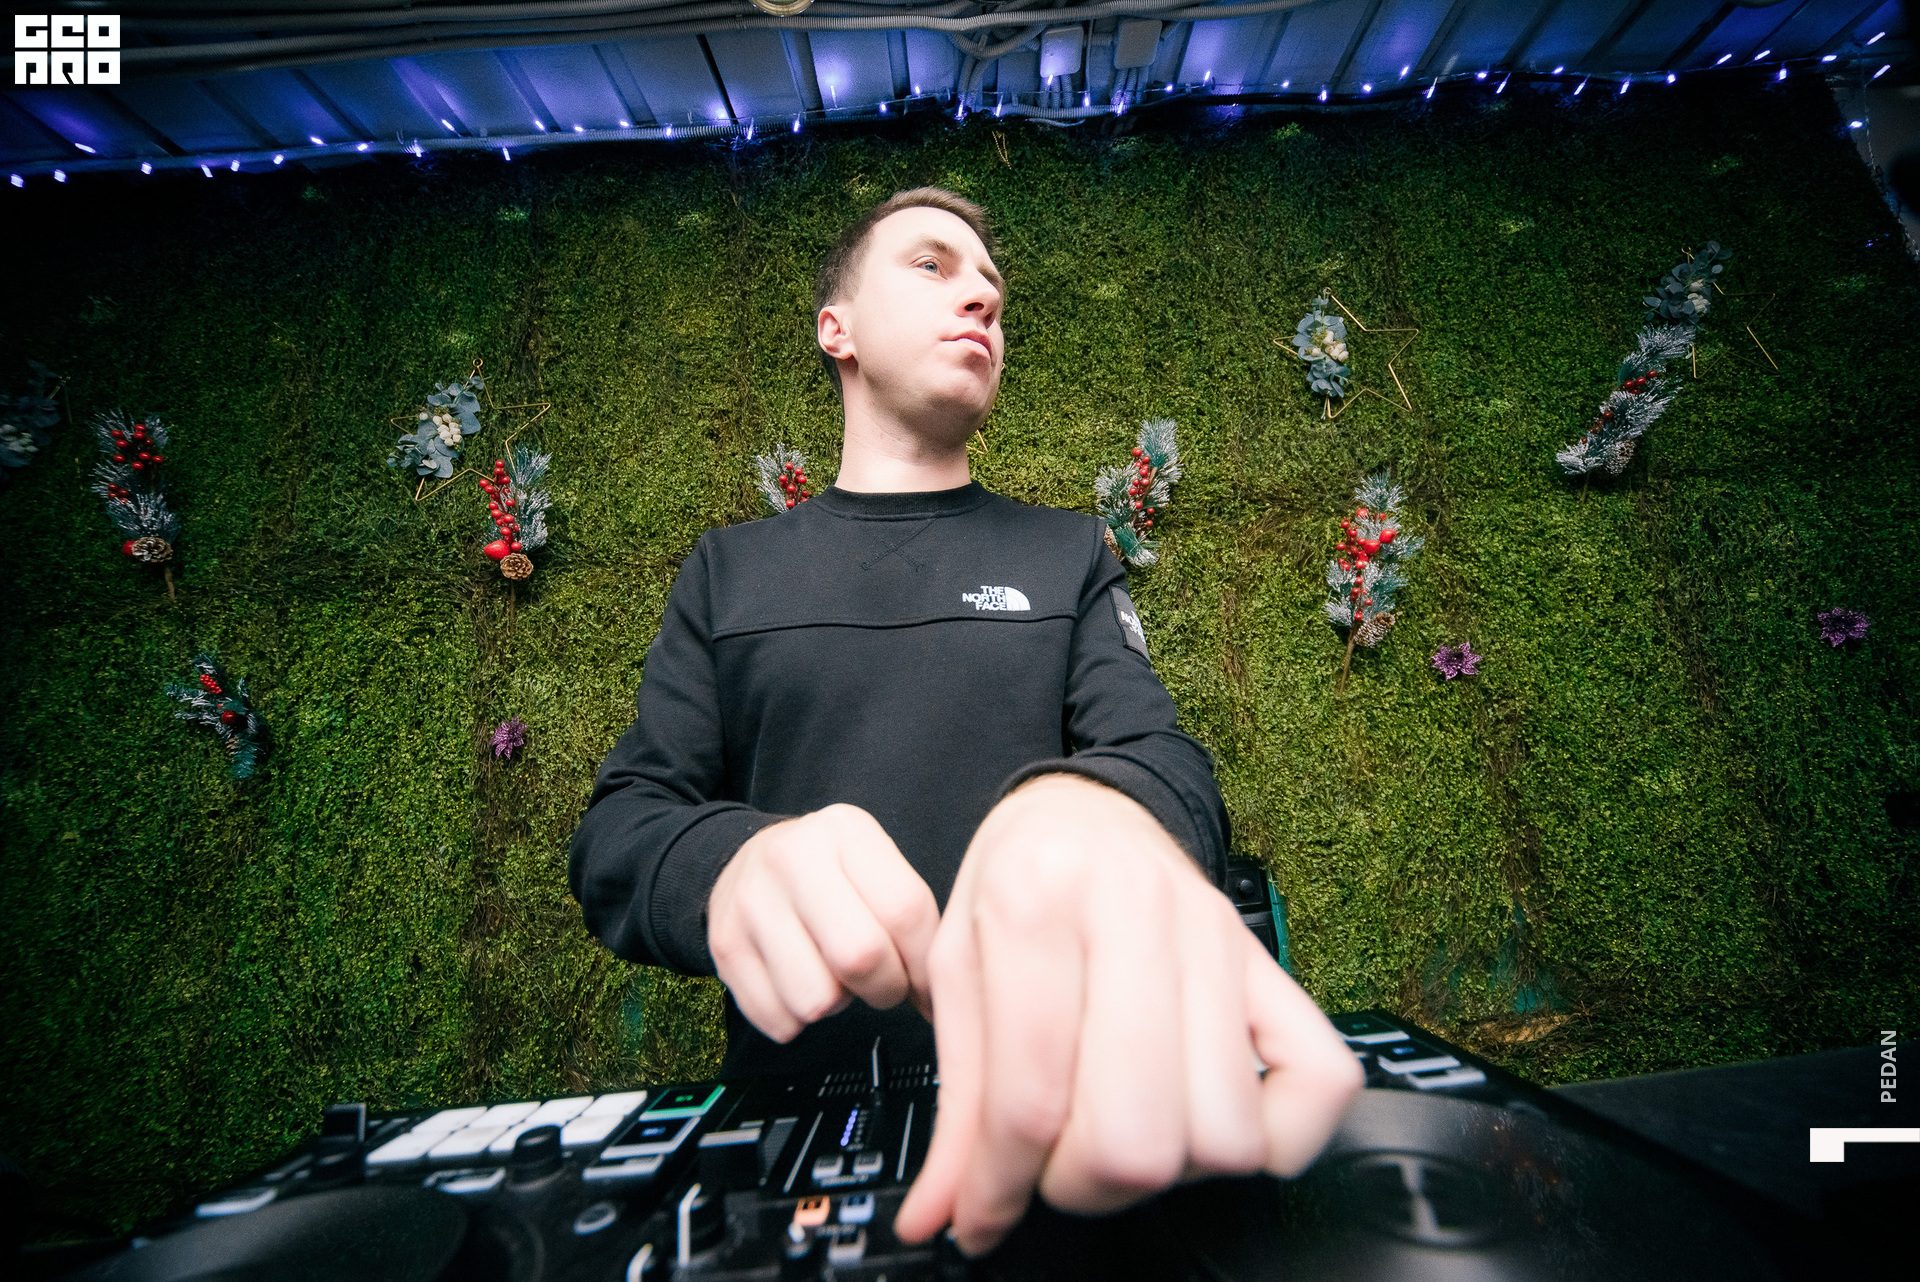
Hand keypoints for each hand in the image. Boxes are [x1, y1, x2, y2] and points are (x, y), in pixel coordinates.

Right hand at [707, 803, 940, 1042]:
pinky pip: (778, 1020)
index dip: (927, 964)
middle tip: (884, 985)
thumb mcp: (873, 864)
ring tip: (833, 974)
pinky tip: (798, 981)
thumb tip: (942, 999)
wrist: (746, 860)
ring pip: (816, 1000)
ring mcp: (751, 902)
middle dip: (885, 990)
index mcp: (845, 831)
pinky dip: (797, 1018)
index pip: (905, 911)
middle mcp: (791, 859)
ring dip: (837, 1004)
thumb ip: (911, 915)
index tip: (929, 986)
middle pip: (860, 957)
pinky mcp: (724, 946)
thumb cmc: (830, 873)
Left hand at [893, 774, 1362, 1255]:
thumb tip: (941, 1215)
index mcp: (1035, 900)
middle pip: (1133, 1134)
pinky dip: (1277, 1136)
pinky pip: (1320, 1083)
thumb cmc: (1018, 889)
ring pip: (1221, 1132)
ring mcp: (1217, 938)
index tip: (981, 1214)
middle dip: (1082, 1184)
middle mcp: (1136, 912)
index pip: (1028, 1097)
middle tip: (1054, 1164)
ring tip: (1120, 1133)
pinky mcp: (1272, 966)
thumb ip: (955, 1107)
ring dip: (1166, 1169)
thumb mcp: (956, 975)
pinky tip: (1208, 1118)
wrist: (1082, 810)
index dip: (997, 1185)